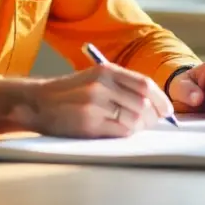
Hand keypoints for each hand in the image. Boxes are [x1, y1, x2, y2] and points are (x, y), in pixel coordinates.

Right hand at [0, 64, 173, 137]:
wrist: (37, 102)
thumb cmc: (69, 93)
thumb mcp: (94, 78)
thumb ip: (121, 85)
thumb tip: (154, 103)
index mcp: (106, 70)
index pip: (145, 84)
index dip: (161, 99)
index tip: (167, 111)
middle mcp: (102, 84)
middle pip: (143, 102)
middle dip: (153, 116)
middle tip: (153, 123)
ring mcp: (94, 103)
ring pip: (135, 118)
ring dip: (141, 127)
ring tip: (136, 128)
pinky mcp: (88, 122)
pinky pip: (121, 130)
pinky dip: (128, 133)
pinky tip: (122, 132)